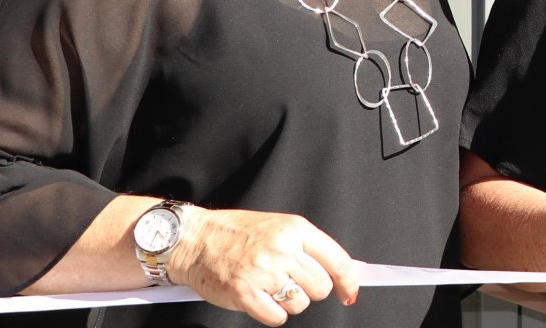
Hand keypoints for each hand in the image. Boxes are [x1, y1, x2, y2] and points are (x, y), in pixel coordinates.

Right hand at [171, 206, 359, 325]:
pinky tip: (261, 298)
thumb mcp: (281, 227)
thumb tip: (344, 270)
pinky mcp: (245, 294)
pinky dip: (273, 313)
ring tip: (271, 286)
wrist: (196, 240)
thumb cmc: (237, 233)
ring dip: (290, 301)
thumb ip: (310, 248)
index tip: (350, 292)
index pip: (337, 261)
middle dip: (312, 290)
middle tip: (294, 283)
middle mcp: (282, 250)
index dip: (349, 282)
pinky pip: (277, 317)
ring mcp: (263, 273)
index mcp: (295, 229)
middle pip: (321, 287)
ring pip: (300, 304)